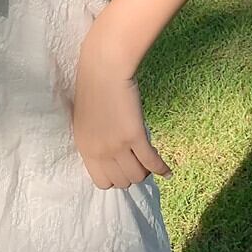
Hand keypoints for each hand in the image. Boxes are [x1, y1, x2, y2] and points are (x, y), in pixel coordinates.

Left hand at [71, 38, 172, 188]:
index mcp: (84, 148)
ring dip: (145, 171)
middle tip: (138, 162)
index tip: (122, 169)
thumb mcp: (86, 121)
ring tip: (149, 162)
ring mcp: (118, 146)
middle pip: (122, 181)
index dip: (114, 178)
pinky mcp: (135, 136)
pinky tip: (167, 171)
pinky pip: (151, 163)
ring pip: (138, 176)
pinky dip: (161, 169)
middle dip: (131, 174)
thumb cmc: (93, 88)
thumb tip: (111, 156)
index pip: (102, 182)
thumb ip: (96, 140)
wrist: (103, 69)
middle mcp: (100, 151)